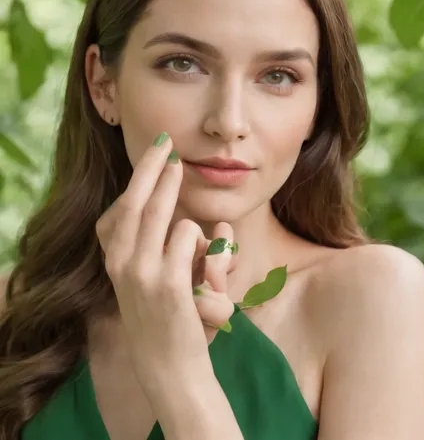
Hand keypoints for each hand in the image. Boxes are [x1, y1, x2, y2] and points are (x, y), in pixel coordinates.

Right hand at [95, 136, 234, 396]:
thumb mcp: (155, 281)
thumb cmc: (169, 322)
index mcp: (115, 259)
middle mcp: (121, 262)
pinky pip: (193, 239)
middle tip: (170, 145)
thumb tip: (206, 222)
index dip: (140, 176)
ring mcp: (141, 271)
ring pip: (173, 218)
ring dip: (201, 236)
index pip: (123, 206)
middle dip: (155, 167)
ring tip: (207, 263)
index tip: (156, 153)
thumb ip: (165, 248)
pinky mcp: (167, 283)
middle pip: (139, 200)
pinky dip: (213, 250)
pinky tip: (213, 279)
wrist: (169, 373)